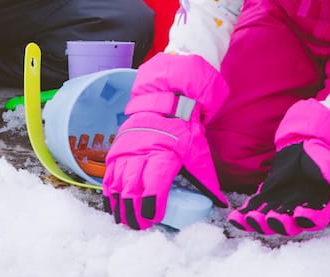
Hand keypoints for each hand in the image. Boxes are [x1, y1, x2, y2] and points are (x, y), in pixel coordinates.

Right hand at [101, 53, 228, 229]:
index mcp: (164, 155)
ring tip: (124, 221)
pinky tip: (112, 204)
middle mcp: (142, 153)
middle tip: (139, 226)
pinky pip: (108, 174)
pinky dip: (109, 191)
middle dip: (134, 212)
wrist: (166, 103)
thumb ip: (207, 182)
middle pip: (133, 189)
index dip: (152, 205)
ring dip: (119, 205)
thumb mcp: (199, 154)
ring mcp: (127, 151)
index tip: (154, 218)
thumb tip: (220, 204)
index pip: (154, 186)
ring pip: (118, 183)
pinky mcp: (117, 149)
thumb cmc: (184, 131)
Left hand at [228, 142, 329, 235]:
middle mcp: (299, 212)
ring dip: (259, 223)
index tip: (300, 214)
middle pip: (290, 226)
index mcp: (319, 206)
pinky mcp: (264, 200)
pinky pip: (254, 211)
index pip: (316, 219)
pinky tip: (235, 218)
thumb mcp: (327, 164)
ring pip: (269, 222)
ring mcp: (280, 208)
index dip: (309, 220)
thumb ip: (328, 174)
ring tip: (251, 218)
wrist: (304, 150)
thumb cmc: (319, 159)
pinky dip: (243, 217)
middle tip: (272, 218)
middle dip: (280, 224)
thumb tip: (327, 179)